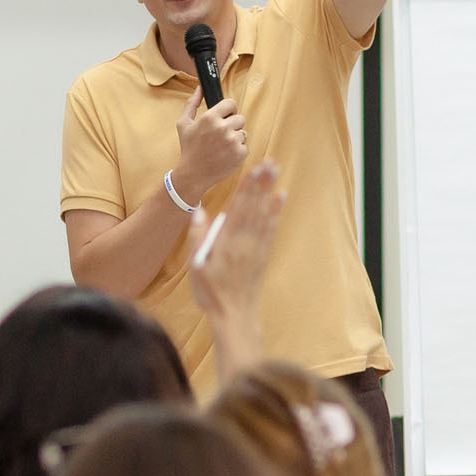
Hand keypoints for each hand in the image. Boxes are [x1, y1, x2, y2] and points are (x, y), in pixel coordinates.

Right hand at [173, 88, 246, 199]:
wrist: (193, 175)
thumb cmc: (188, 149)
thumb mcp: (183, 124)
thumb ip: (192, 103)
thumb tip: (200, 87)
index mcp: (210, 118)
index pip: (231, 104)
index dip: (229, 110)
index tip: (225, 117)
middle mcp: (223, 128)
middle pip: (240, 118)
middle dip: (232, 125)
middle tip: (220, 136)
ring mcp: (233, 141)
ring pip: (243, 132)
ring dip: (235, 138)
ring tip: (221, 147)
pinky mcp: (240, 154)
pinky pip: (245, 146)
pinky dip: (238, 151)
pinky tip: (225, 155)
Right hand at [188, 161, 282, 375]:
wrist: (234, 314)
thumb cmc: (210, 291)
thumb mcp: (195, 265)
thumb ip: (197, 237)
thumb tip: (199, 210)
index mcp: (226, 241)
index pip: (238, 207)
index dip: (246, 186)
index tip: (252, 168)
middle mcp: (244, 240)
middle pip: (253, 205)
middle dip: (260, 182)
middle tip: (268, 161)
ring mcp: (255, 247)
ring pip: (264, 213)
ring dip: (270, 191)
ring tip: (275, 171)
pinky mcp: (262, 255)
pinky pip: (271, 228)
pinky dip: (276, 211)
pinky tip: (280, 198)